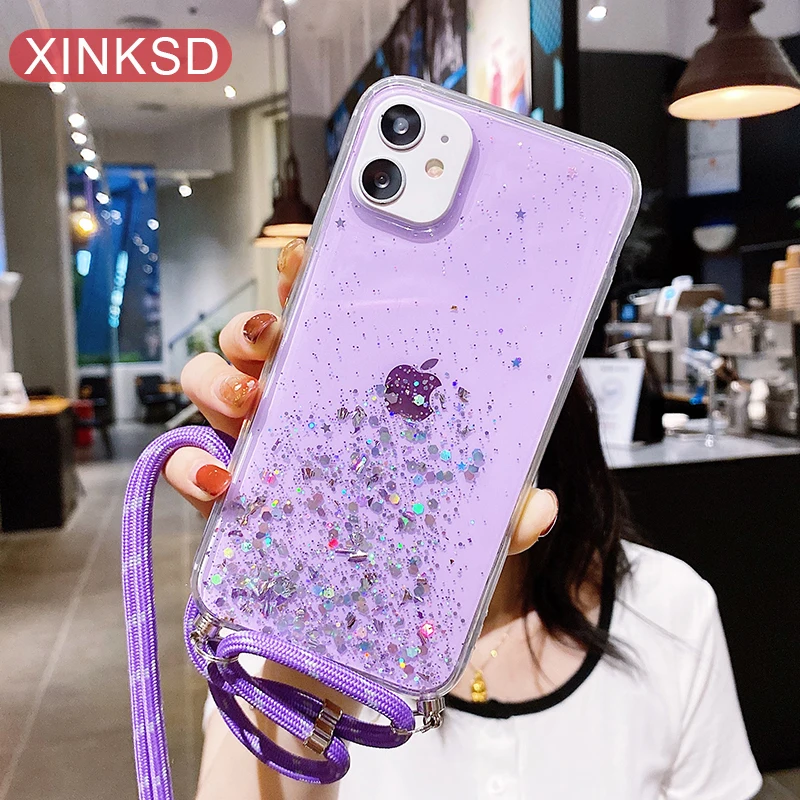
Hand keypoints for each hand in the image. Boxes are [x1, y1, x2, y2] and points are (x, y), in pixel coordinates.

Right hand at [164, 237, 557, 551]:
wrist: (359, 611)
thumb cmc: (404, 536)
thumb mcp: (461, 521)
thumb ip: (500, 514)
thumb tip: (539, 508)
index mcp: (347, 386)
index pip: (322, 314)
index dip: (308, 276)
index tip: (310, 256)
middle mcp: (294, 402)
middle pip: (255, 334)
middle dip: (255, 321)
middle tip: (277, 333)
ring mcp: (253, 442)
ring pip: (209, 377)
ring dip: (218, 377)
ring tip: (249, 398)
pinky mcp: (222, 490)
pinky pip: (184, 460)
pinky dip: (187, 463)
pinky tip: (219, 479)